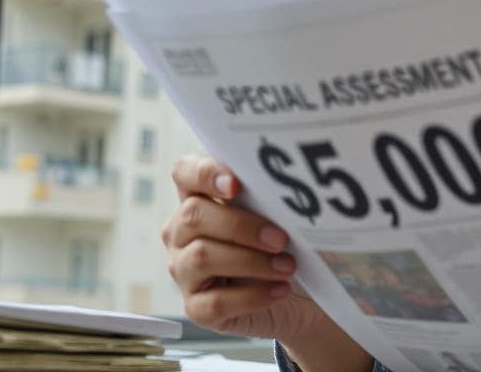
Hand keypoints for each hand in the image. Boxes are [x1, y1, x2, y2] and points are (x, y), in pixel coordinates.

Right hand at [163, 155, 371, 370]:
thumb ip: (267, 198)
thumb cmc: (281, 247)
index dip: (205, 173)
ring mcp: (184, 272)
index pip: (184, 173)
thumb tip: (280, 189)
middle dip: (241, 225)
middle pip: (193, 216)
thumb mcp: (276, 217)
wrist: (299, 297)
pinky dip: (253, 296)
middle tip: (280, 238)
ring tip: (287, 266)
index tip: (236, 184)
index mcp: (198, 199)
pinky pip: (215, 301)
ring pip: (202, 257)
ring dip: (251, 261)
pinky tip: (280, 290)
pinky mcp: (196, 308)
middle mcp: (182, 234)